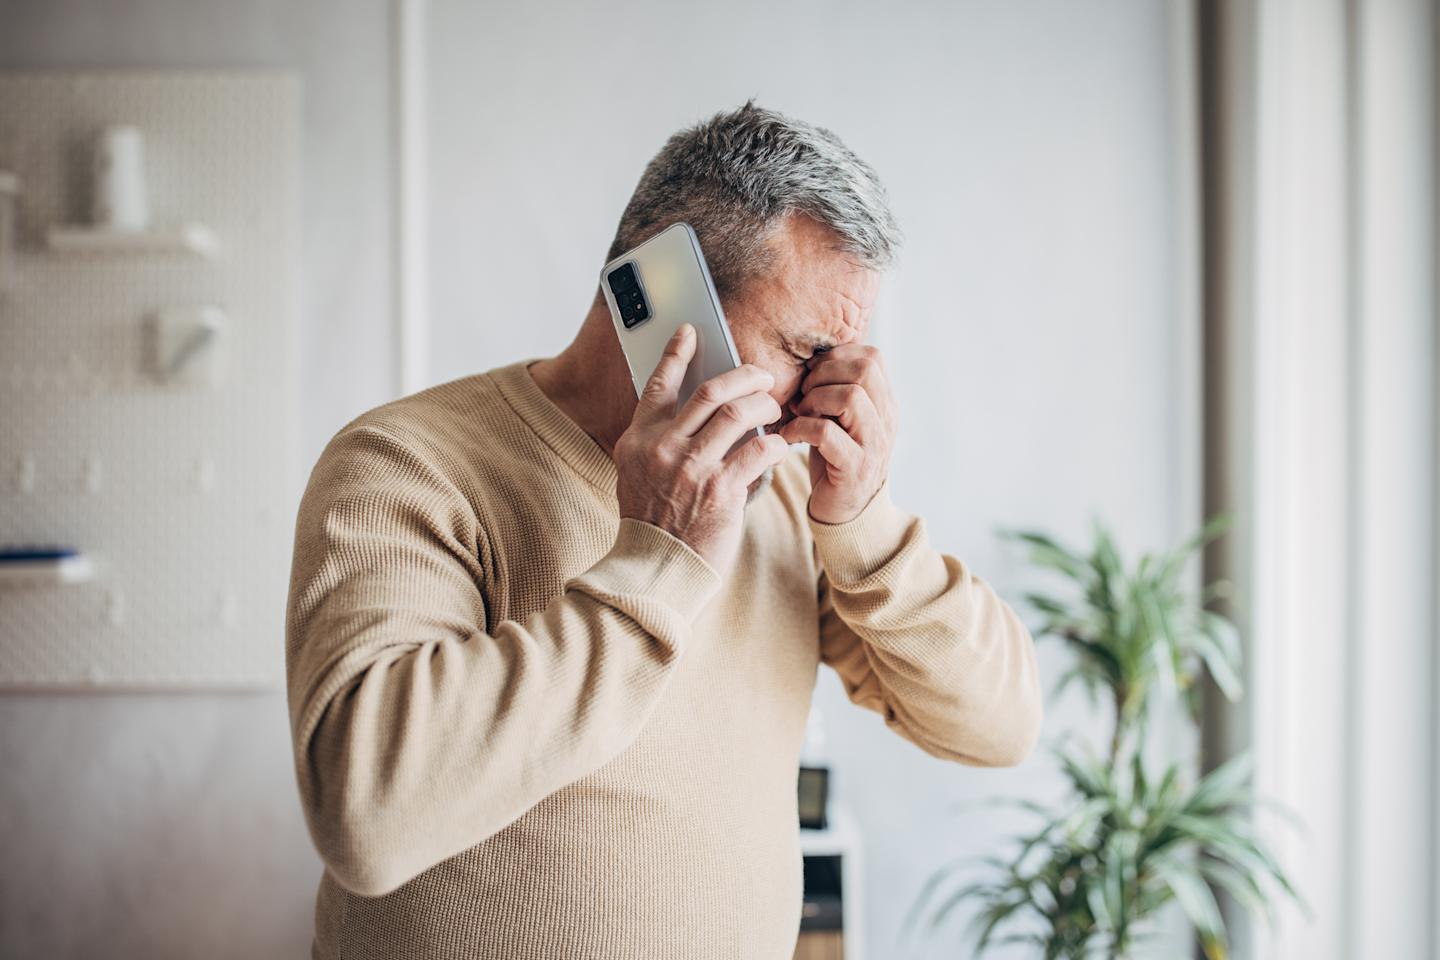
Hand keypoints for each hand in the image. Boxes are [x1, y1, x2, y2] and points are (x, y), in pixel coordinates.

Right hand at [615, 324, 791, 574]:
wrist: (657, 568)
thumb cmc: (652, 522)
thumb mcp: (639, 475)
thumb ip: (660, 442)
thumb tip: (697, 412)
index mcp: (638, 440)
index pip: (658, 385)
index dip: (675, 354)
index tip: (690, 332)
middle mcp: (662, 448)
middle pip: (710, 392)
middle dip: (743, 376)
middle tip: (763, 375)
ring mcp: (691, 468)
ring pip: (737, 414)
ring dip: (763, 406)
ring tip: (774, 409)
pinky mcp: (721, 491)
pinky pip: (757, 451)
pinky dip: (773, 443)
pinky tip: (778, 445)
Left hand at [778, 343, 896, 523]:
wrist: (846, 512)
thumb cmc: (836, 459)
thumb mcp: (840, 418)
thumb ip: (834, 390)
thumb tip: (810, 363)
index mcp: (884, 404)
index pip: (872, 357)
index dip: (837, 356)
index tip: (814, 375)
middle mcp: (886, 421)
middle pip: (864, 370)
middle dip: (824, 375)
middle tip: (804, 395)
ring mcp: (874, 445)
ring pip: (850, 397)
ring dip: (814, 400)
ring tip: (800, 415)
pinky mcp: (854, 468)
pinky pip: (826, 432)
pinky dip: (800, 428)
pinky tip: (789, 436)